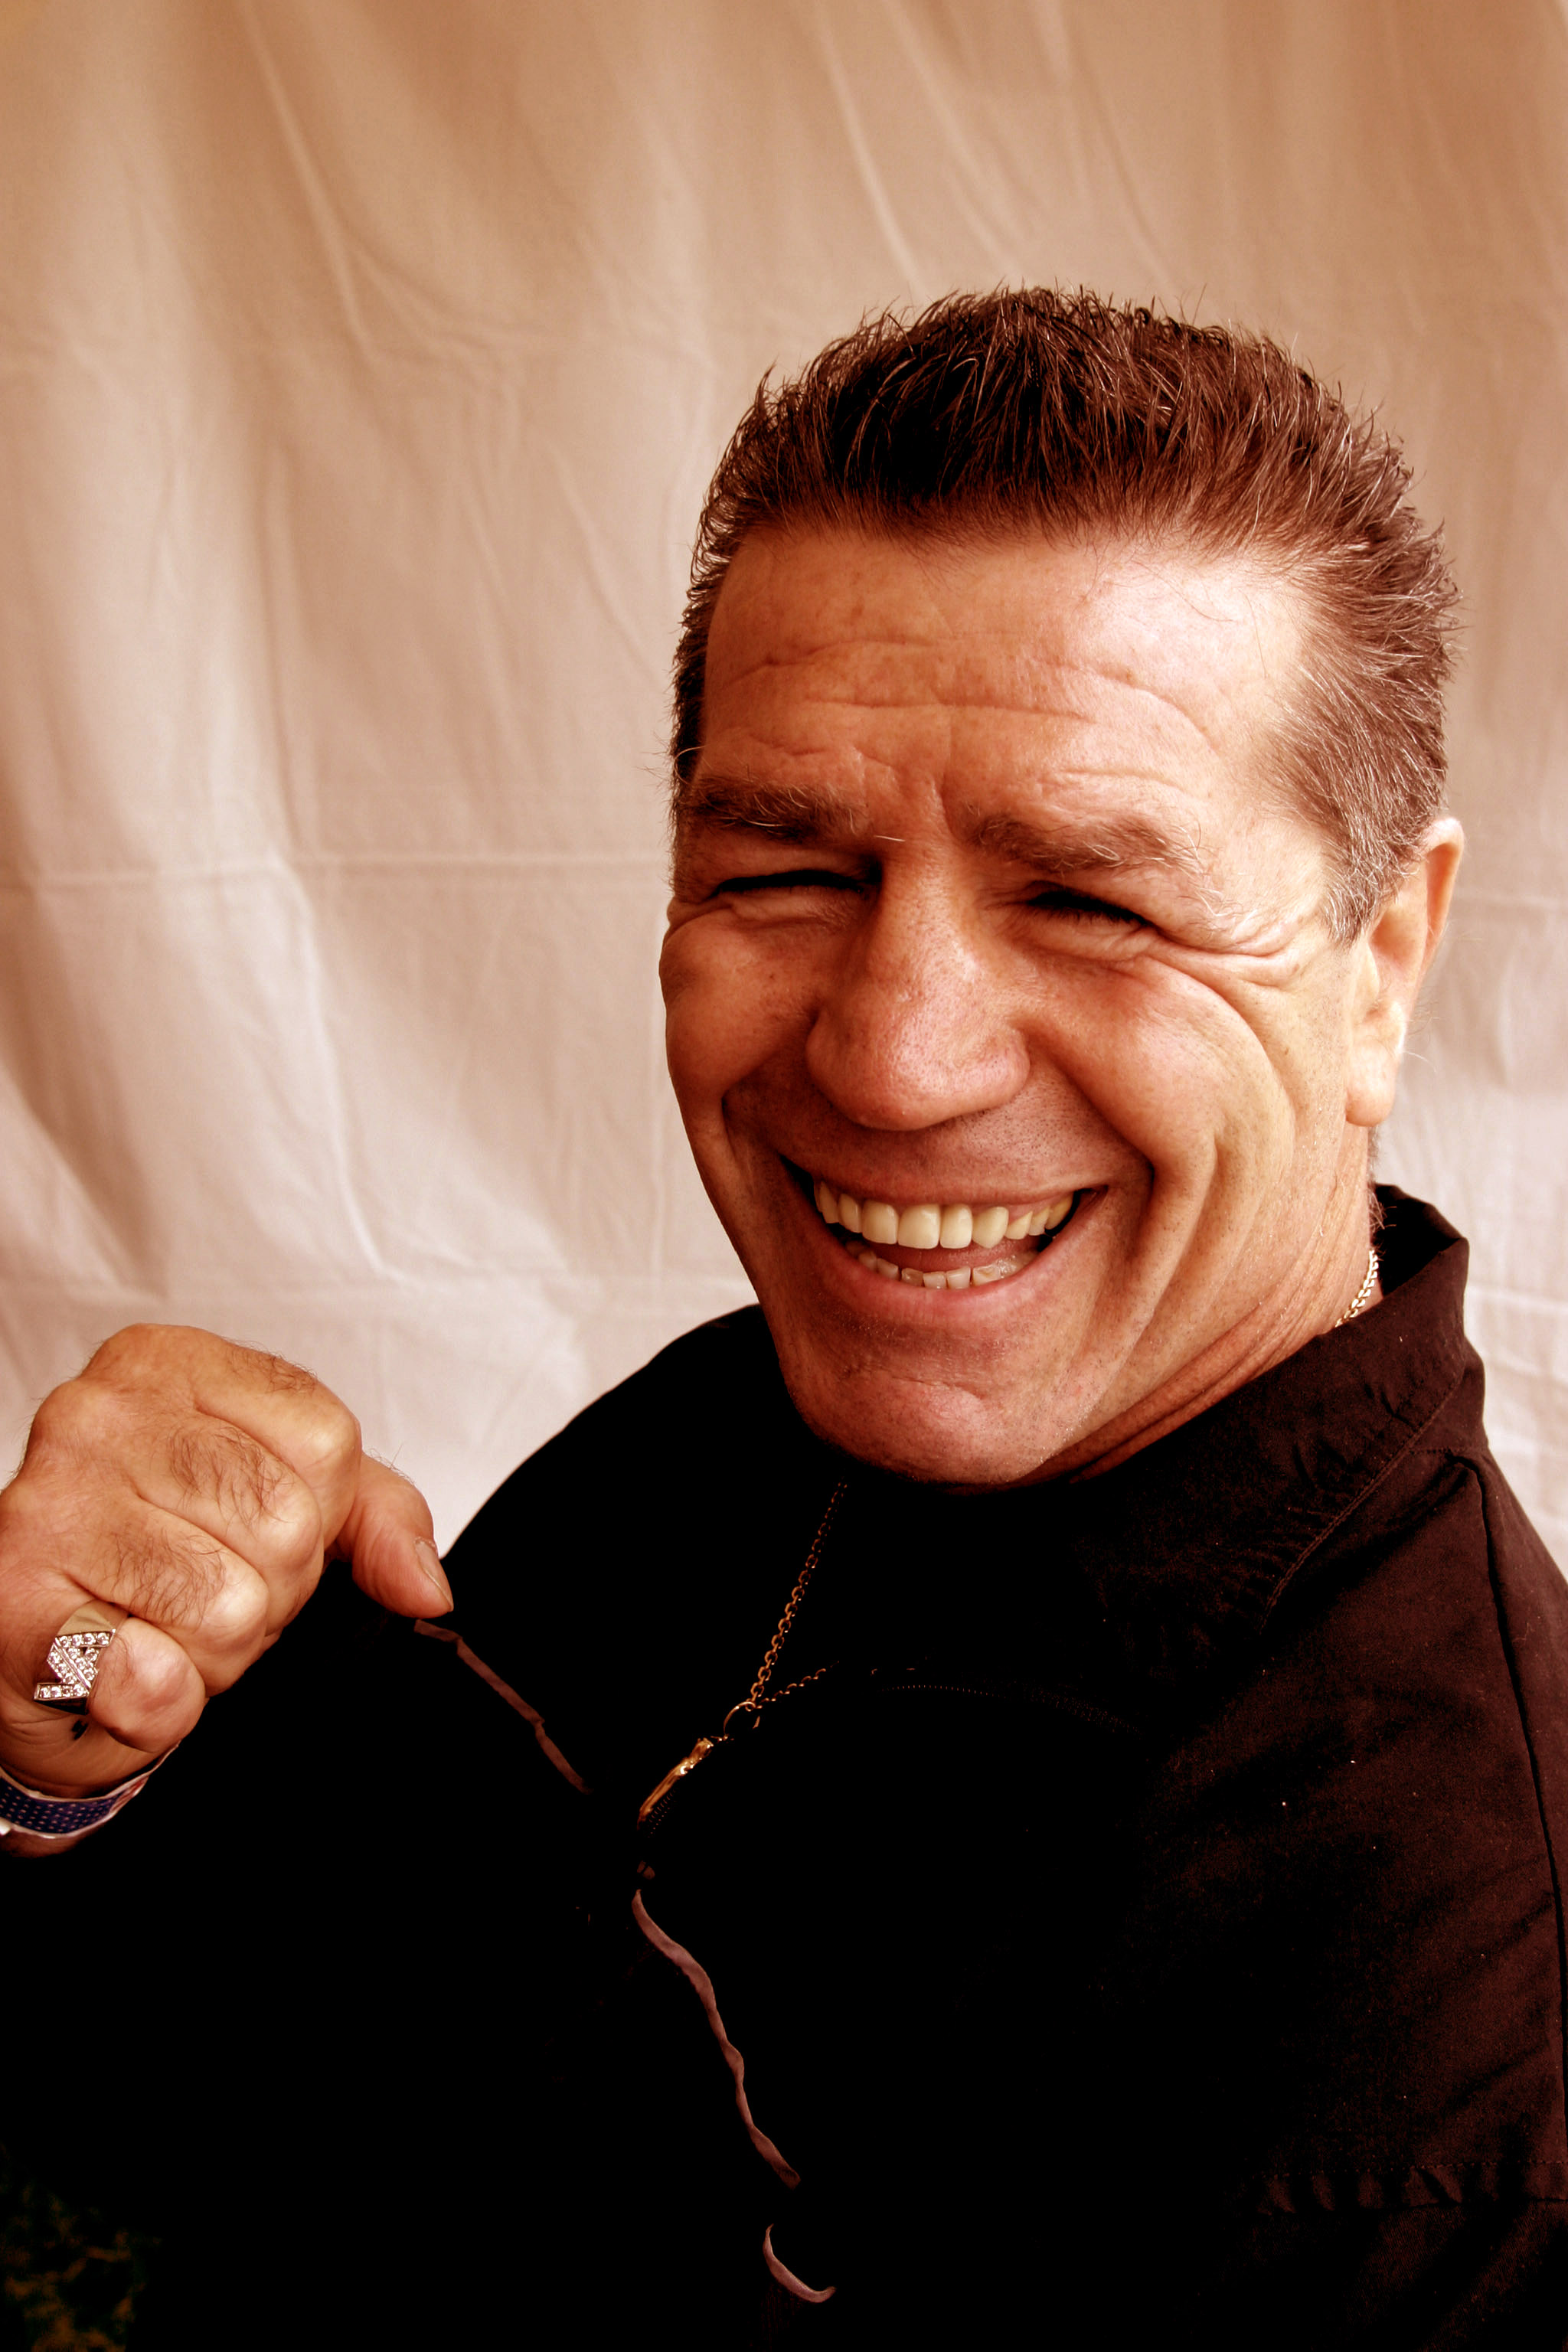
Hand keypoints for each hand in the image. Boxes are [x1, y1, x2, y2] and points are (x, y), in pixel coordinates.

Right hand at [0, 1326, 448, 1800]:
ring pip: (228, 1606)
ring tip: (157, 1627)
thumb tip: (423, 1583)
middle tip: (199, 1591)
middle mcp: (99, 1414)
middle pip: (283, 1523)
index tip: (249, 1531)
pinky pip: (152, 1676)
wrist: (30, 1654)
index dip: (315, 1518)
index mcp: (170, 1366)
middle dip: (265, 1590)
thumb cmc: (156, 1566)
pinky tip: (121, 1668)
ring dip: (209, 1651)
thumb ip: (374, 1518)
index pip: (325, 1442)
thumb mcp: (282, 1506)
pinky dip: (157, 1701)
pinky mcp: (15, 1600)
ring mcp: (50, 1502)